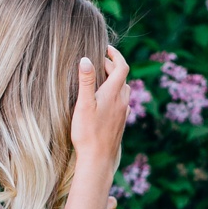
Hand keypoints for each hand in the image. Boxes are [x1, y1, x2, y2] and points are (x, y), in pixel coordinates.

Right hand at [71, 46, 129, 168]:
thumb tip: (87, 59)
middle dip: (112, 66)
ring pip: (124, 90)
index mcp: (113, 94)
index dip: (116, 54)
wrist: (98, 160)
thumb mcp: (84, 104)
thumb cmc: (88, 133)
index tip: (106, 48)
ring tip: (100, 79)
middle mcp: (122, 102)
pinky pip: (122, 102)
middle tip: (97, 63)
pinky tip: (105, 100)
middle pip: (122, 77)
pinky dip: (115, 94)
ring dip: (114, 81)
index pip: (122, 66)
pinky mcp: (121, 123)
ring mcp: (123, 113)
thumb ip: (86, 81)